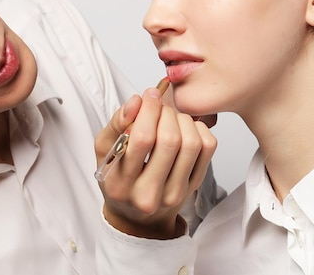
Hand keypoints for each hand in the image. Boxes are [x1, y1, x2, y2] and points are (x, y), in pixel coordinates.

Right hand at [94, 85, 216, 238]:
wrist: (138, 217)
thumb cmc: (118, 177)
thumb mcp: (105, 151)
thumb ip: (116, 124)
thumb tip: (137, 101)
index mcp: (121, 184)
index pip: (141, 139)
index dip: (148, 110)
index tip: (148, 96)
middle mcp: (150, 194)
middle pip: (170, 140)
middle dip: (166, 112)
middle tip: (159, 106)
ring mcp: (175, 192)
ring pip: (192, 143)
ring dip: (182, 120)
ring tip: (170, 117)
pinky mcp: (194, 186)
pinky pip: (208, 148)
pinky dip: (199, 129)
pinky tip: (184, 128)